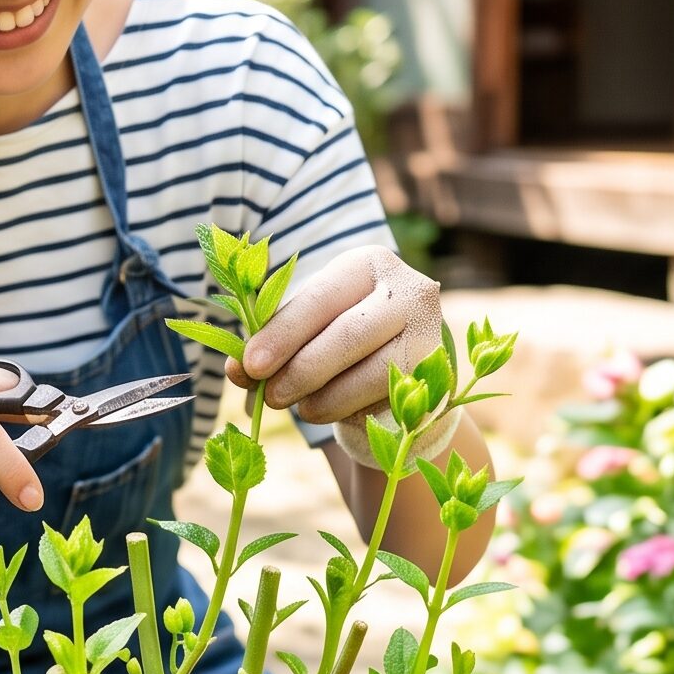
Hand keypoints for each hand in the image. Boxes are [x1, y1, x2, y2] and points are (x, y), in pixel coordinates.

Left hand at [226, 246, 456, 466]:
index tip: (250, 364)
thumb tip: (237, 369)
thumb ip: (272, 342)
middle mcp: (408, 290)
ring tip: (297, 406)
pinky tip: (324, 410)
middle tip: (270, 396)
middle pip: (349, 334)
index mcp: (367, 264)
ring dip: (323, 397)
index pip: (321, 297)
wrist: (396, 363)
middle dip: (302, 369)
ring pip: (371, 372)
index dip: (283, 333)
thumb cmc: (336, 336)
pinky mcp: (435, 375)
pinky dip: (348, 410)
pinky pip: (386, 399)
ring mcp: (429, 333)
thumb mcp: (304, 328)